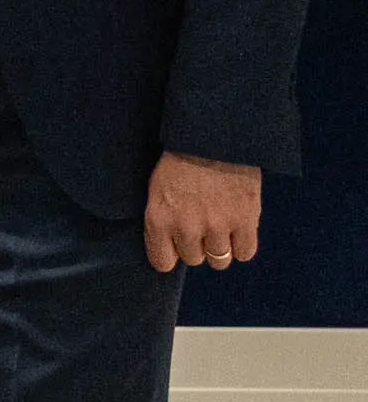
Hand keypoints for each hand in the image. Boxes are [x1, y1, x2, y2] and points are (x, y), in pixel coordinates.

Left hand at [146, 151, 260, 273]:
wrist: (213, 139)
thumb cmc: (180, 161)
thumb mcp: (157, 189)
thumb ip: (162, 220)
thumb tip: (170, 247)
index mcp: (158, 219)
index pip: (162, 262)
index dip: (171, 255)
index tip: (176, 247)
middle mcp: (186, 228)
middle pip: (193, 259)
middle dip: (196, 246)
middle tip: (201, 225)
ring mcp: (217, 227)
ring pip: (219, 260)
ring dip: (219, 247)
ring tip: (220, 226)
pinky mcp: (245, 222)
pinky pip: (245, 253)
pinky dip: (242, 245)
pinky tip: (237, 230)